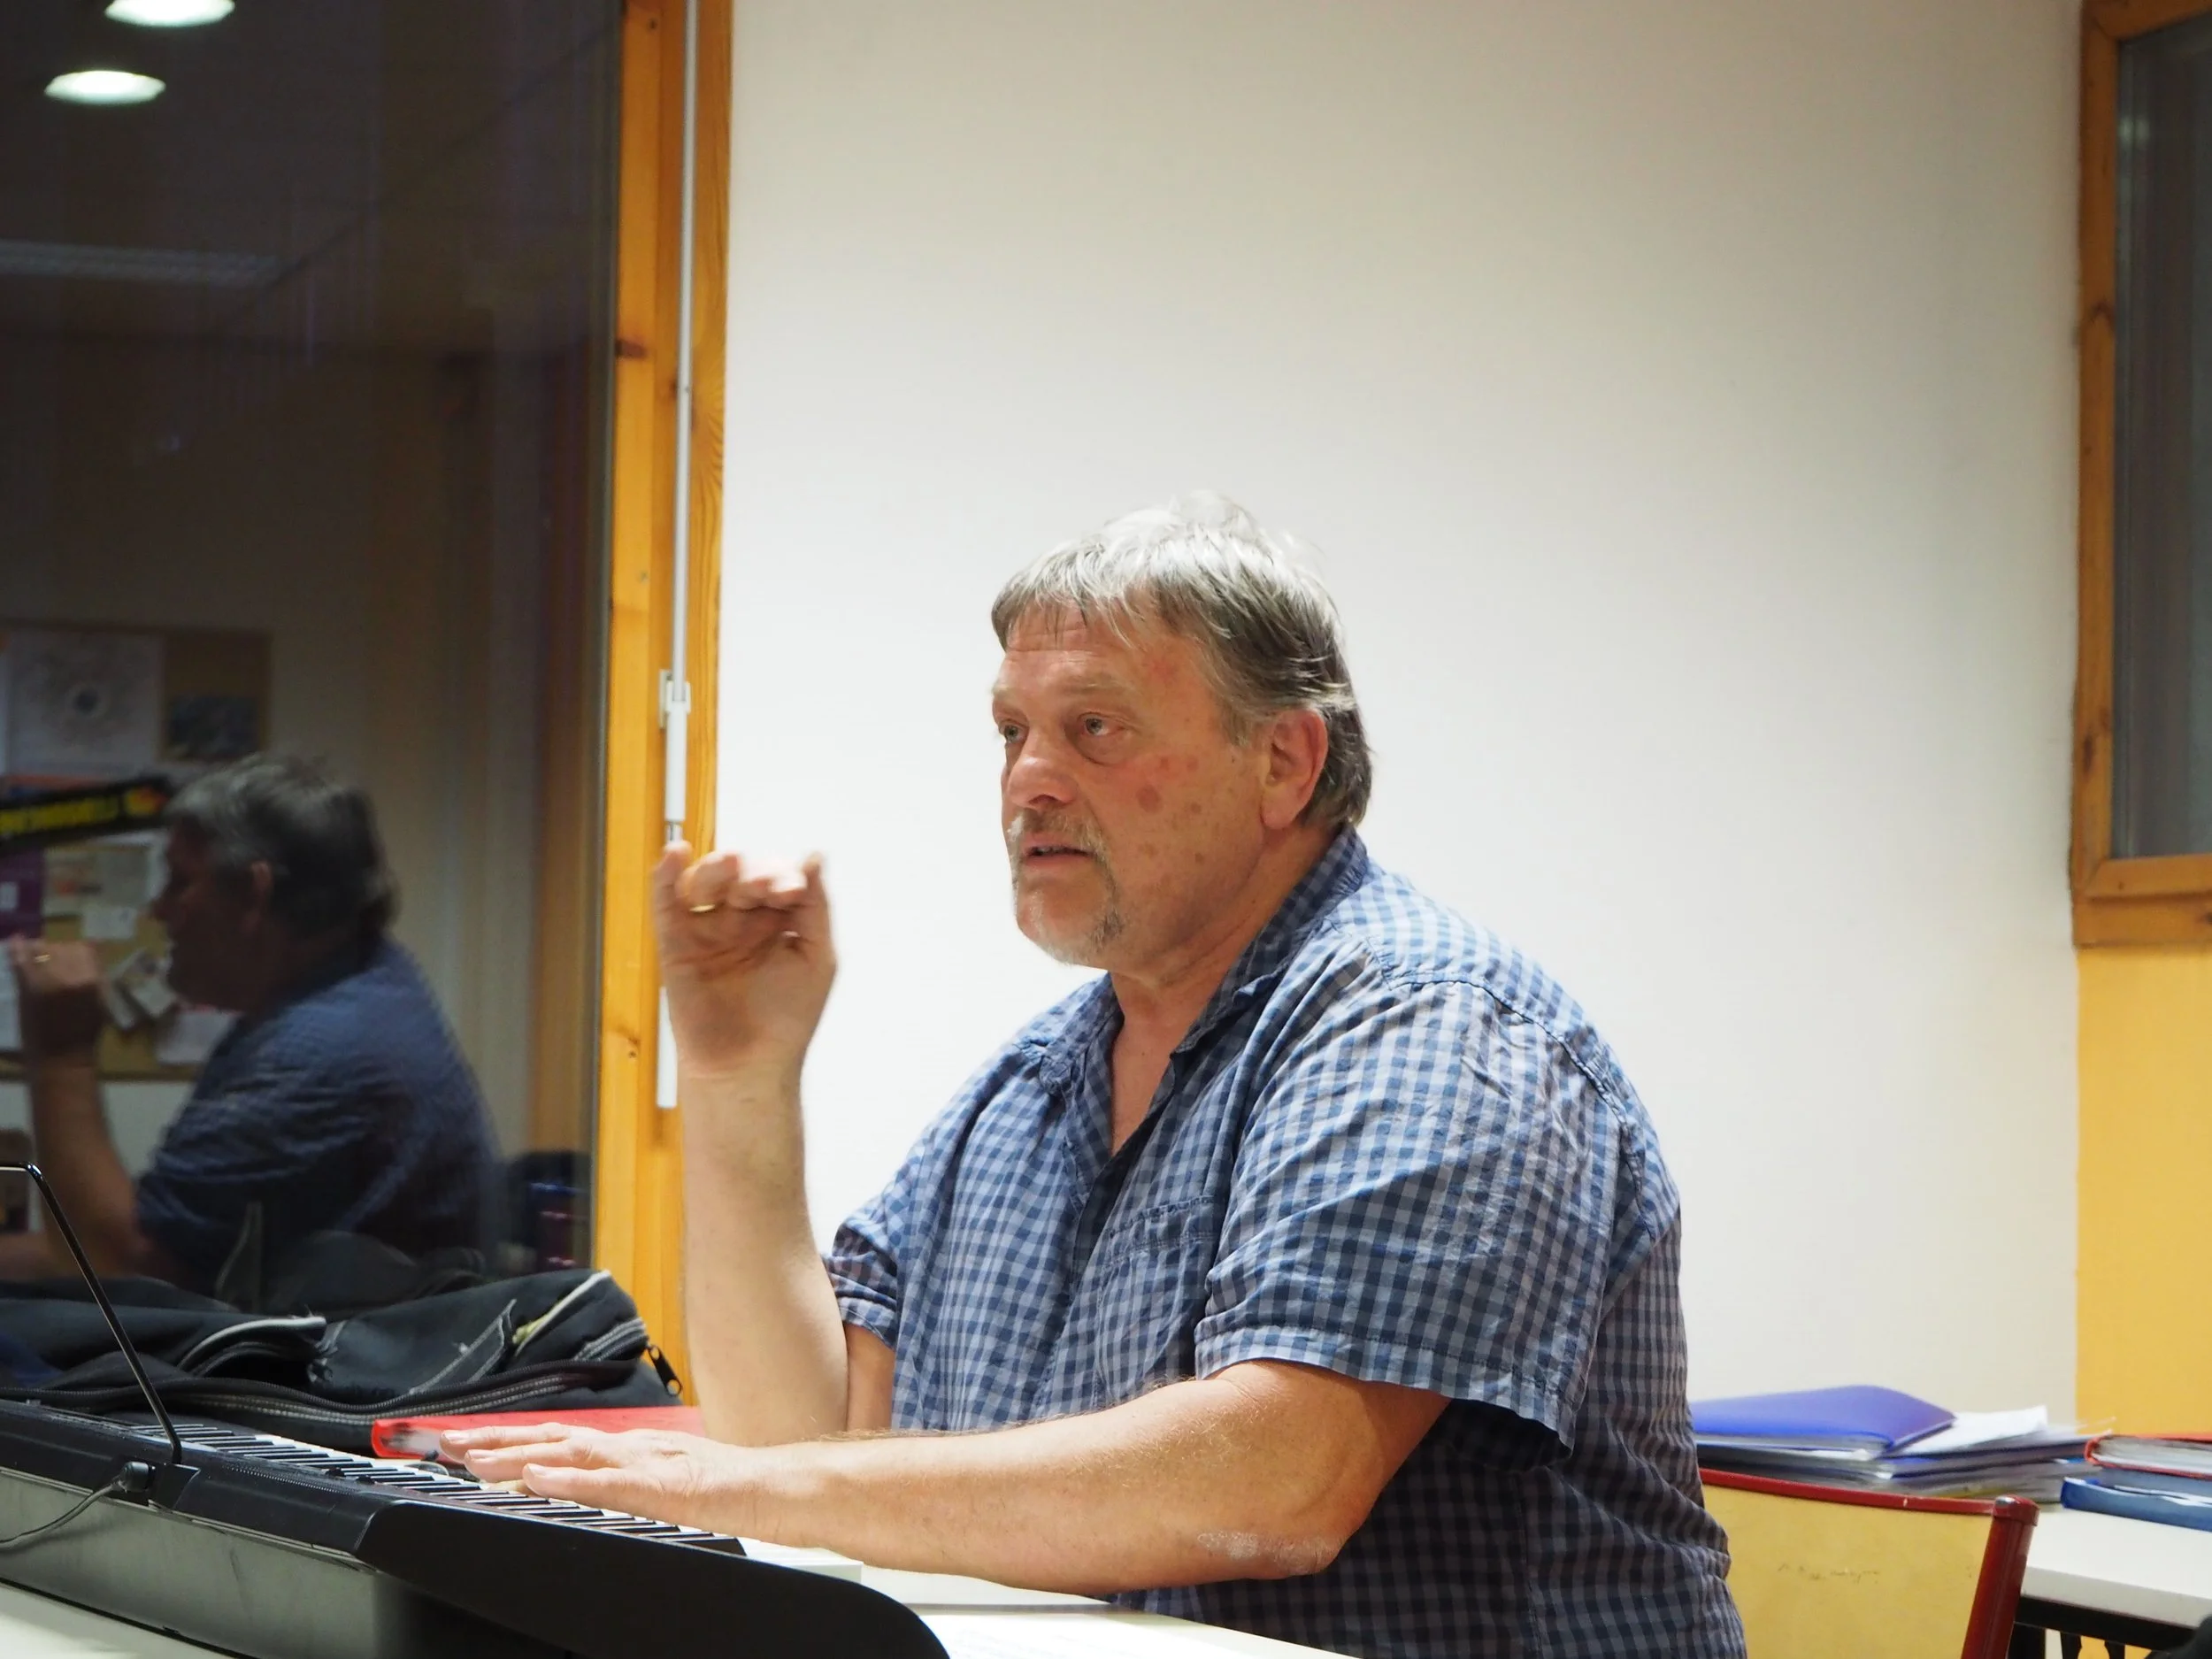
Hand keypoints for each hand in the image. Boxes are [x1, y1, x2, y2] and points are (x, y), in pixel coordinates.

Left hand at [7, 937, 105, 1062]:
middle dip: (59, 952)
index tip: (74, 959)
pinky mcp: (26, 988)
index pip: (84, 948)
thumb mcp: (101, 1000)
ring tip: (38, 958)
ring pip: (42, 950)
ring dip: (40, 951)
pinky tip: (14, 940)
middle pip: (63, 948)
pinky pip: (20, 960)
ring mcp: (45, 981)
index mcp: (92, 979)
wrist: (60, 1058)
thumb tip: (94, 944)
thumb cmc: (85, 1033)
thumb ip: (97, 972)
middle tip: (55, 965)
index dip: (78, 951)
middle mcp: (69, 976)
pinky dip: (16, 949)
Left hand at [443, 1424, 767, 1536]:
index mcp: (633, 1446)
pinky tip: (540, 1478)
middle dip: (495, 1440)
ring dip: (519, 1454)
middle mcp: (634, 1445)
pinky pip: (611, 1482)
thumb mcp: (667, 1481)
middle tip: (443, 1442)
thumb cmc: (734, 1490)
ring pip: (572, 1452)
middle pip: (553, 1437)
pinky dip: (571, 1478)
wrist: (784, 1489)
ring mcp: (649, 1462)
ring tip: (474, 1458)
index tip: (462, 1442)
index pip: (559, 1438)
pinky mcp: (665, 1487)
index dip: (509, 1439)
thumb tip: (580, 1482)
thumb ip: (626, 1479)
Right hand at [653, 842, 834, 1079]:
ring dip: (718, 868)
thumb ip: (816, 907)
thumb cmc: (786, 1019)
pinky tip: (676, 854)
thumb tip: (815, 856)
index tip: (791, 891)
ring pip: (707, 882)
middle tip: (764, 889)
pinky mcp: (676, 944)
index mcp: (779, 920)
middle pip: (743, 874)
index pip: (778, 878)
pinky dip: (668, 876)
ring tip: (728, 865)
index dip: (783, 876)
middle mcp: (742, 919)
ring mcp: (708, 929)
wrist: (748, 1066)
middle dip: (754, 874)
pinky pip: (668, 903)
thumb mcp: (817, 957)